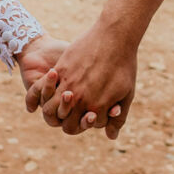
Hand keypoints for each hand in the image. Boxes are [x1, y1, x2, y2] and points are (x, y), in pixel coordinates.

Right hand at [24, 24, 135, 138]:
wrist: (114, 36)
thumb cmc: (124, 65)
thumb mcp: (127, 94)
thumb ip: (118, 118)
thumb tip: (111, 137)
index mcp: (97, 107)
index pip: (85, 126)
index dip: (91, 121)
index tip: (96, 111)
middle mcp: (80, 99)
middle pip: (67, 125)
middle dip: (71, 122)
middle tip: (78, 112)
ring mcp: (69, 84)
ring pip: (52, 109)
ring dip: (56, 109)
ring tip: (65, 101)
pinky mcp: (61, 69)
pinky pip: (47, 88)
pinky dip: (47, 92)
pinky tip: (55, 88)